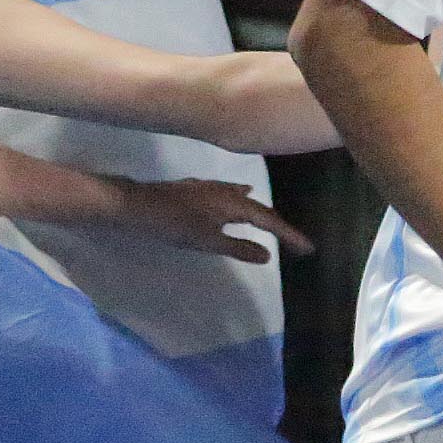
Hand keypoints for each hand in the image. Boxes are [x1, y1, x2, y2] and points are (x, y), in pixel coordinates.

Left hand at [114, 176, 316, 263]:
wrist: (134, 205)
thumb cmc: (172, 224)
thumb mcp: (208, 241)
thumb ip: (238, 247)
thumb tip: (267, 254)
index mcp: (233, 203)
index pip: (269, 220)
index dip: (289, 234)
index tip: (308, 248)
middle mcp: (225, 191)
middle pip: (258, 207)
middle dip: (275, 222)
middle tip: (291, 238)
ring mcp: (208, 188)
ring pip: (240, 197)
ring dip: (255, 208)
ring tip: (266, 214)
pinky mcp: (194, 190)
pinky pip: (225, 194)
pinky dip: (236, 199)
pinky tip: (229, 199)